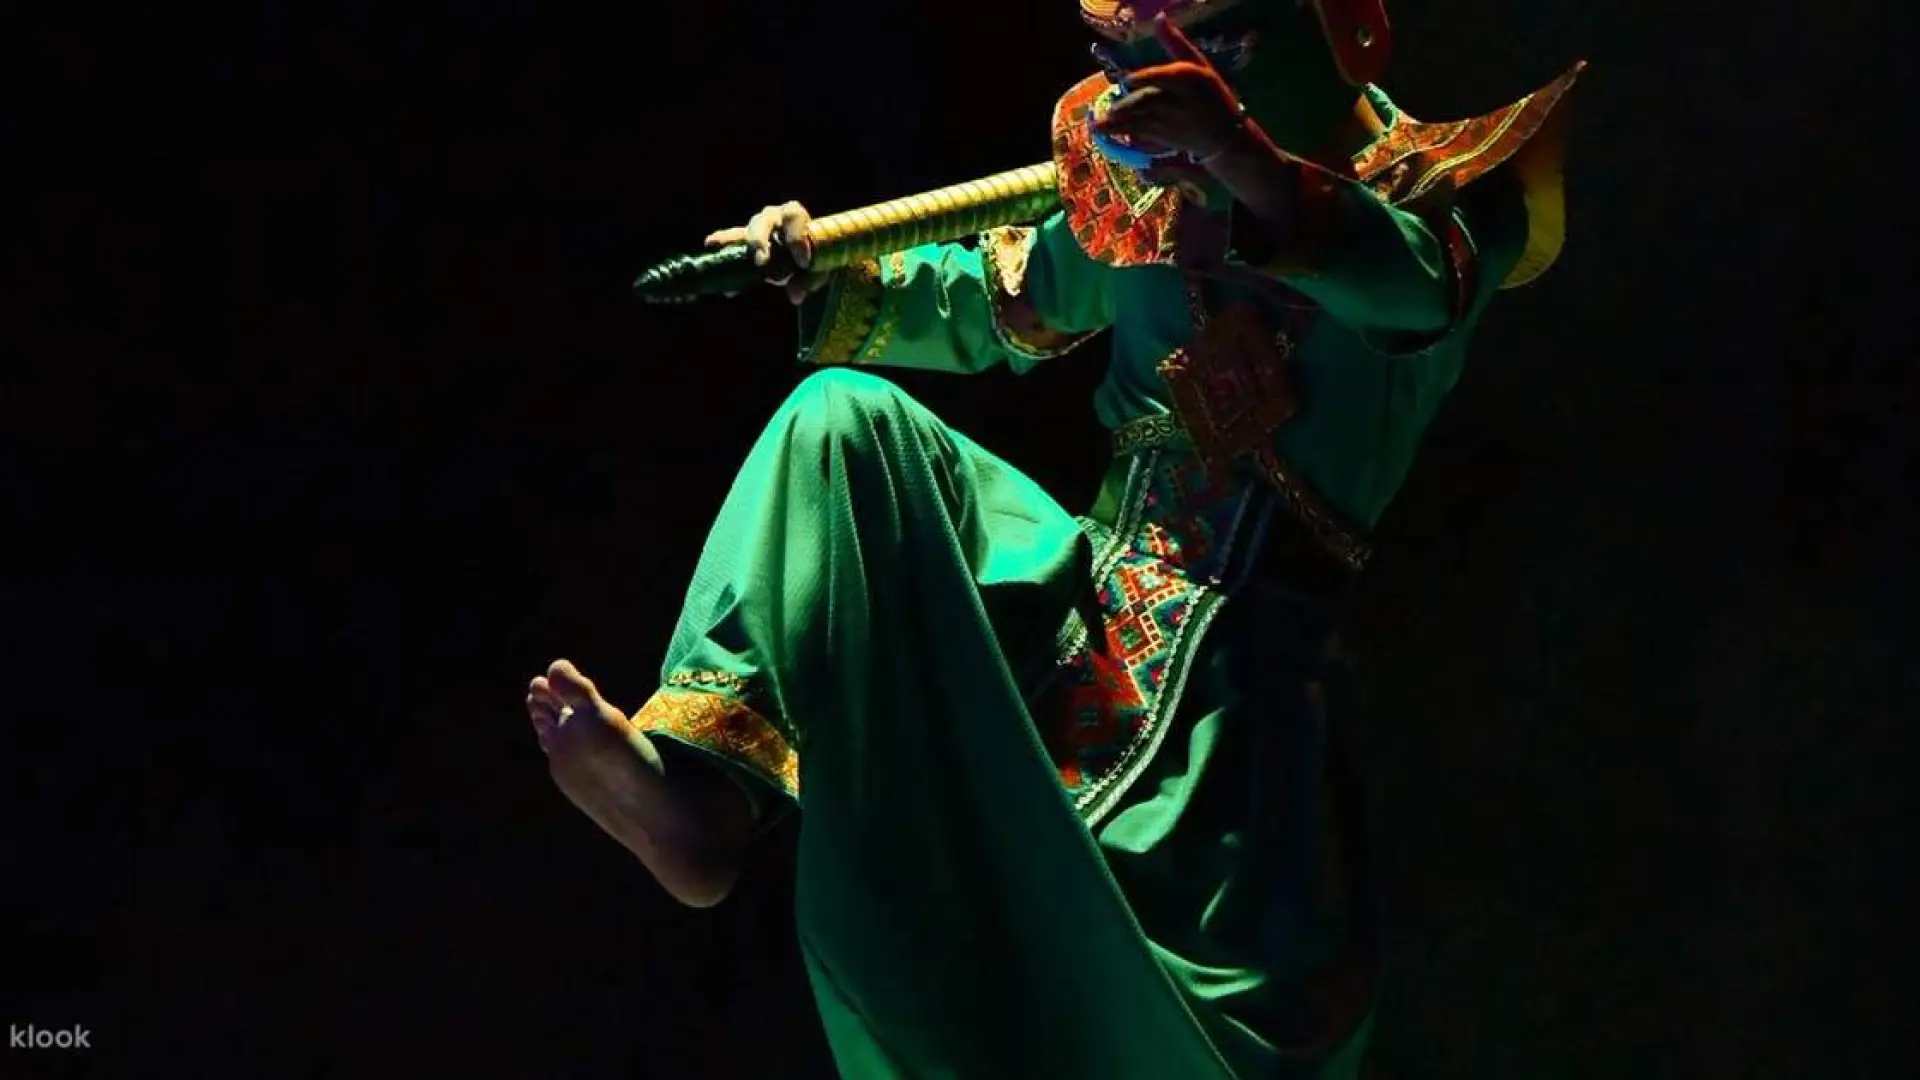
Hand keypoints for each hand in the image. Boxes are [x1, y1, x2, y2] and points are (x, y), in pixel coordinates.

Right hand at [704, 201, 829, 304]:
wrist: (806, 255)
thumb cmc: (815, 256)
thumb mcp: (818, 268)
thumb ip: (809, 280)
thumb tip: (795, 296)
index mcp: (794, 216)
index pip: (794, 217)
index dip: (797, 238)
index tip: (802, 262)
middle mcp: (772, 217)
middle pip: (763, 221)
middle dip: (760, 240)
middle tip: (761, 261)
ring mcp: (755, 229)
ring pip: (744, 232)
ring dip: (732, 240)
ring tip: (715, 243)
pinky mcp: (744, 243)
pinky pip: (731, 244)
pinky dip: (722, 246)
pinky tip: (710, 246)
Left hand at [1095, 17, 1248, 164]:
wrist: (1225, 136)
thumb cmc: (1210, 94)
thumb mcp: (1199, 66)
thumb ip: (1176, 44)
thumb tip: (1159, 17)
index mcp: (1190, 79)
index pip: (1166, 77)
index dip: (1146, 79)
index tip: (1127, 80)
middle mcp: (1181, 101)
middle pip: (1150, 102)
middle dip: (1128, 107)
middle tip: (1110, 109)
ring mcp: (1173, 121)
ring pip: (1142, 120)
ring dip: (1119, 124)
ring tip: (1098, 125)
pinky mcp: (1166, 137)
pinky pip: (1141, 133)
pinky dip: (1121, 133)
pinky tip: (1103, 131)